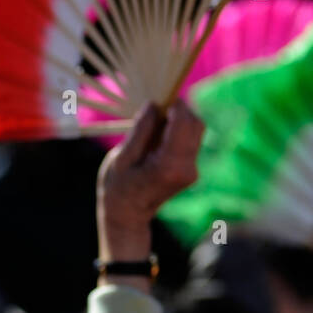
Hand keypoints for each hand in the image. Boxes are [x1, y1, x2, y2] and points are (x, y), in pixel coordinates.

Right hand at [96, 101, 203, 286]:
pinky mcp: (191, 170)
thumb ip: (141, 131)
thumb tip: (155, 105)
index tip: (158, 96)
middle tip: (154, 108)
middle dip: (178, 110)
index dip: (175, 104)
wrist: (127, 216)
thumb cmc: (117, 188)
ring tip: (153, 125)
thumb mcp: (122, 158)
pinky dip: (177, 131)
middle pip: (195, 124)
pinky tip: (157, 137)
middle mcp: (187, 168)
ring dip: (178, 120)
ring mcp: (192, 171)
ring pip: (196, 130)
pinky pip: (190, 140)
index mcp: (169, 165)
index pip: (184, 122)